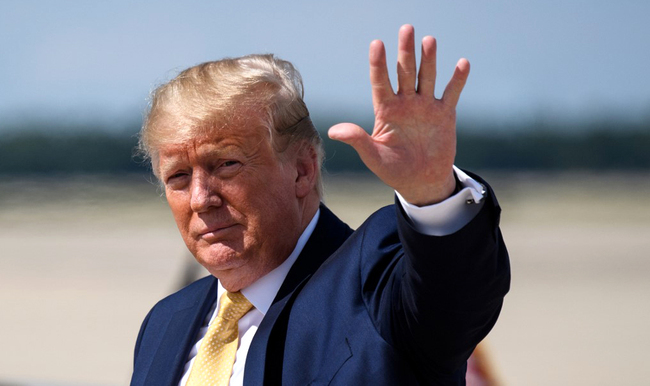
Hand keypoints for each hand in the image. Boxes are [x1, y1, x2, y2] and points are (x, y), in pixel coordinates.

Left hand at [328, 24, 469, 205]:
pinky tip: (463, 63)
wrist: (421, 181)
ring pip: (426, 77)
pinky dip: (457, 80)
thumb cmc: (393, 169)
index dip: (378, 64)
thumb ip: (357, 140)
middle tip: (406, 28)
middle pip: (404, 72)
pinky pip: (451, 93)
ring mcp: (425, 106)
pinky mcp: (444, 114)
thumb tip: (333, 131)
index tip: (376, 44)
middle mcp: (405, 103)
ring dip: (428, 59)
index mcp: (386, 110)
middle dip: (405, 51)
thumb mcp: (373, 156)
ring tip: (428, 40)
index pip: (380, 82)